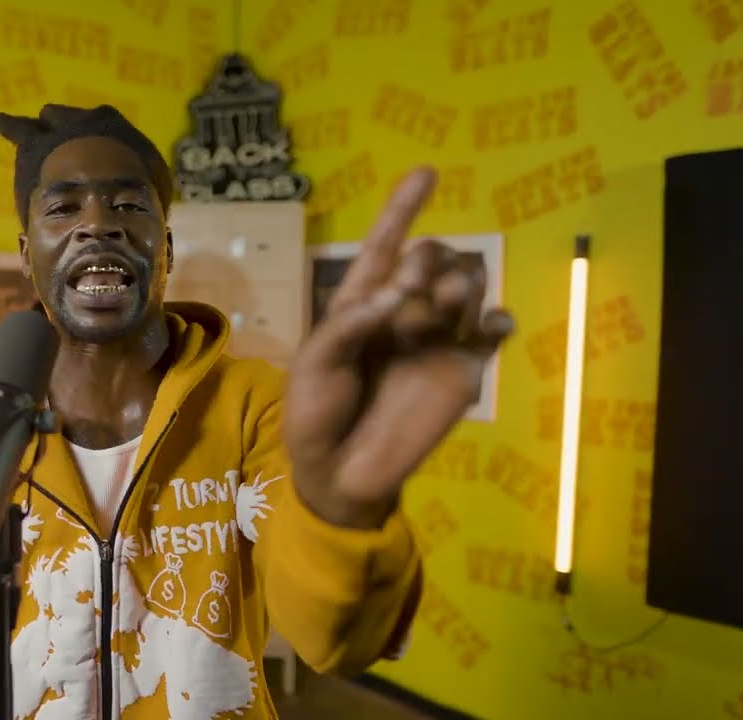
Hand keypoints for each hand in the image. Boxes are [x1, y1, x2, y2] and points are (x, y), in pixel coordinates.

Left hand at [284, 167, 514, 528]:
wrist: (338, 472)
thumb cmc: (314, 412)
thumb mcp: (314, 365)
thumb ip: (348, 326)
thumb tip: (396, 294)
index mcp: (361, 303)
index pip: (385, 246)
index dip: (403, 209)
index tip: (427, 172)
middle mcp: (403, 313)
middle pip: (433, 260)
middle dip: (429, 258)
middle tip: (415, 283)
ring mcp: (436, 341)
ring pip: (466, 287)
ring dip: (461, 282)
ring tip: (445, 302)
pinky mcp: (463, 373)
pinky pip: (493, 334)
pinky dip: (500, 320)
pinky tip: (494, 323)